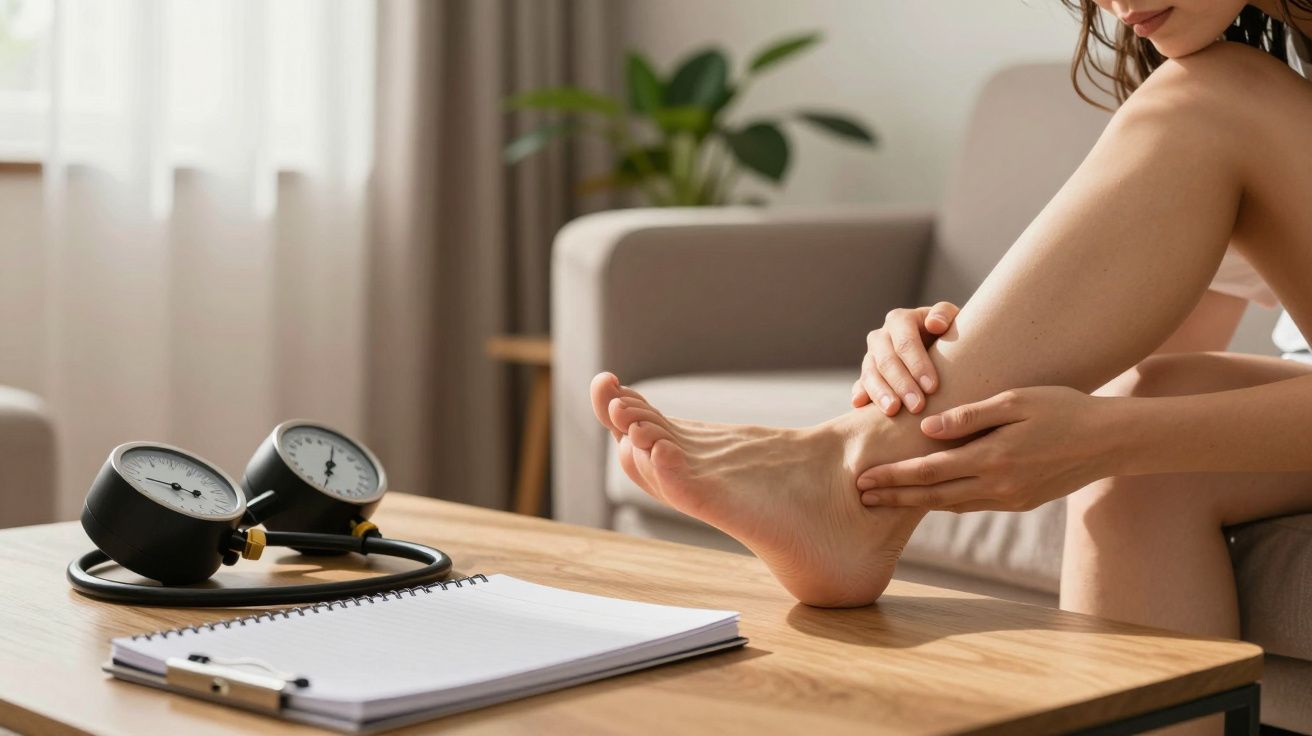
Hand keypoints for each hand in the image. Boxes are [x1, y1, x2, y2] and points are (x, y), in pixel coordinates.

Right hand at [853, 302, 959, 415]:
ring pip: (870, 374)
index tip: (933, 387)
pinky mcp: (866, 376)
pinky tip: (860, 406)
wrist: (938, 348)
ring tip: (892, 411)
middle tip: (917, 406)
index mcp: (900, 320)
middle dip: (901, 384)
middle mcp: (881, 336)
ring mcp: (870, 357)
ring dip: (880, 393)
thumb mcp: (952, 319)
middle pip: (886, 360)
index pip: (905, 342)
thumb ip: (945, 314)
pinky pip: (860, 385)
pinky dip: (860, 395)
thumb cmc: (948, 335)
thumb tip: (934, 324)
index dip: (917, 364)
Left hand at [854, 386, 1117, 511]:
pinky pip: (972, 504)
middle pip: (931, 495)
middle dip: (893, 496)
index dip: (892, 477)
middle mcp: (997, 486)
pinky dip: (945, 502)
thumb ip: (969, 416)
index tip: (862, 479)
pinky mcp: (1020, 502)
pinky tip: (928, 497)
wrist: (1110, 440)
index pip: (928, 471)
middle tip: (859, 497)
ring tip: (885, 500)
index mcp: (991, 458)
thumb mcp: (1015, 400)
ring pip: (951, 504)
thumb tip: (925, 427)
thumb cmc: (1062, 408)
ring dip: (915, 503)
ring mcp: (1009, 498)